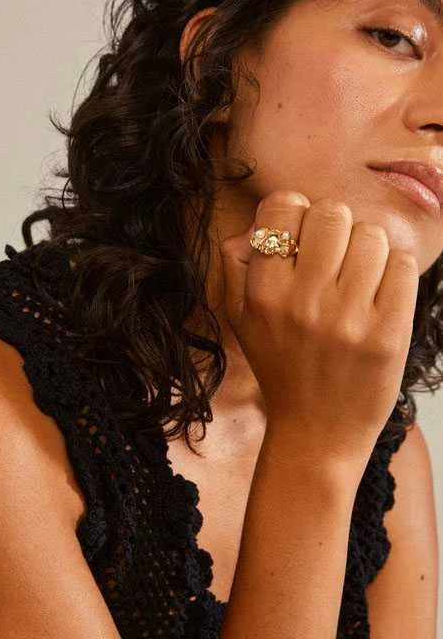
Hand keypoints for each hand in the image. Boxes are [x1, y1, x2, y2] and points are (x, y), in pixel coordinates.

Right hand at [221, 191, 418, 464]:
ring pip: (372, 235)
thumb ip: (236, 262)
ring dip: (368, 249)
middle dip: (335, 226)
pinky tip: (379, 292)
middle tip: (334, 254)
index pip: (283, 206)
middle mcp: (301, 302)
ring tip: (358, 277)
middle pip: (332, 213)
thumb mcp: (238, 316)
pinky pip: (402, 265)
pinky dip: (395, 270)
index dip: (294, 211)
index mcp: (262, 292)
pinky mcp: (387, 335)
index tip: (301, 234)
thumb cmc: (279, 365)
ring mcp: (347, 319)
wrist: (315, 432)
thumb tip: (261, 223)